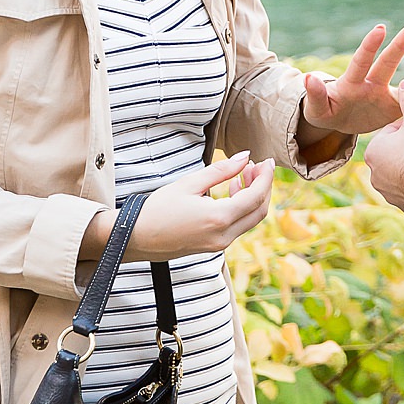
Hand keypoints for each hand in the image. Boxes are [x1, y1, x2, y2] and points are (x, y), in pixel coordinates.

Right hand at [79, 154, 273, 264]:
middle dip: (263, 187)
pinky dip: (241, 208)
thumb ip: (221, 170)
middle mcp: (224, 236)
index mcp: (219, 218)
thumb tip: (245, 157)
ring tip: (243, 174)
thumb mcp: (189, 183)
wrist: (136, 238)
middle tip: (257, 166)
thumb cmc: (158, 208)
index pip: (256, 196)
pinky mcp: (214, 246)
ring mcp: (220, 244)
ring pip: (250, 220)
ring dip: (252, 197)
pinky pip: (237, 226)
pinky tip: (230, 191)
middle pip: (259, 211)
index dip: (266, 177)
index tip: (268, 161)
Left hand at [301, 20, 403, 139]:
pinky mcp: (395, 108)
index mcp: (351, 82)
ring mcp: (385, 94)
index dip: (369, 46)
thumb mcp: (316, 107)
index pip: (361, 61)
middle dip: (401, 43)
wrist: (337, 120)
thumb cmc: (323, 109)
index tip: (380, 28)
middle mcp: (371, 83)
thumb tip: (306, 78)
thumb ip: (314, 94)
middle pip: (388, 62)